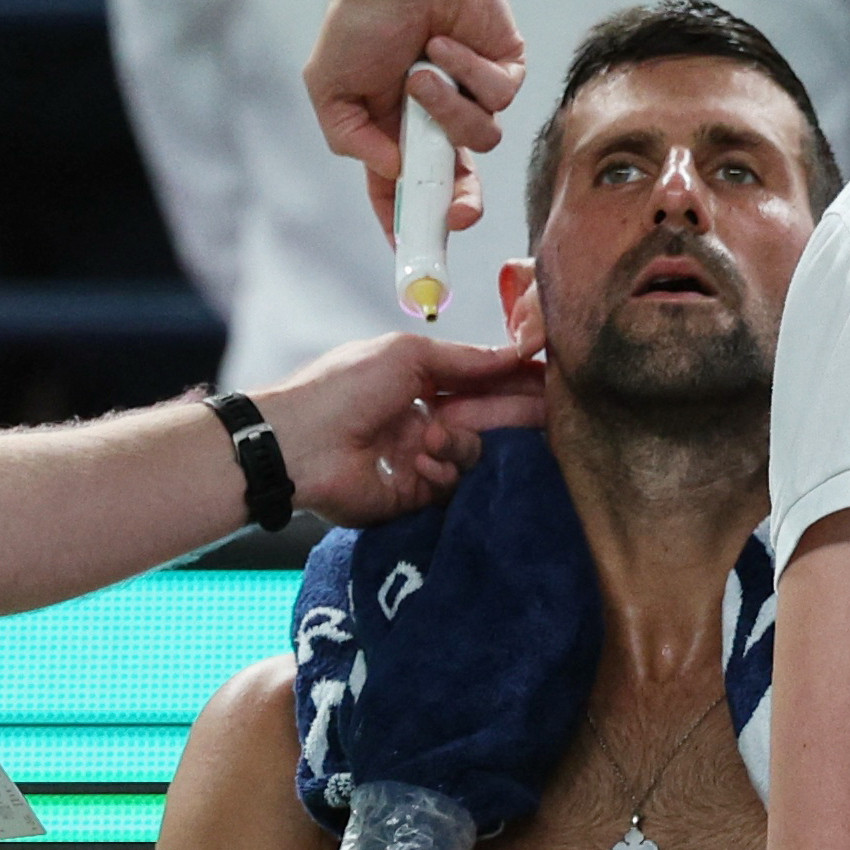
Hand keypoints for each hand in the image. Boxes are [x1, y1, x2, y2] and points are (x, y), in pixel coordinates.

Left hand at [255, 327, 548, 523]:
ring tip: (432, 438)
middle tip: (550, 412)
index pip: (480, 383)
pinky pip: (451, 485)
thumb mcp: (407, 355)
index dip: (514, 382)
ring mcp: (419, 459)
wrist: (300, 444)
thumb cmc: (344, 389)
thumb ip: (464, 360)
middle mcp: (423, 420)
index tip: (550, 381)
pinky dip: (440, 470)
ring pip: (473, 454)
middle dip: (514, 414)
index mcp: (419, 383)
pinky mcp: (414, 496)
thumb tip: (512, 353)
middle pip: (486, 420)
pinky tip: (419, 461)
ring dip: (460, 443)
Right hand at [307, 0, 523, 238]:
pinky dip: (468, 70)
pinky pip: (499, 96)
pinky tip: (444, 42)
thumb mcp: (330, 87)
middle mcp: (436, 121)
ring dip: (448, 108)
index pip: (405, 193)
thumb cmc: (359, 20)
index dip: (412, 225)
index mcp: (394, 131)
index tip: (417, 253)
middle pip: (458, 185)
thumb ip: (352, 140)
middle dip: (460, 204)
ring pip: (481, 139)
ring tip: (421, 69)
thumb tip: (396, 173)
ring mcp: (471, 96)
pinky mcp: (504, 69)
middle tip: (460, 213)